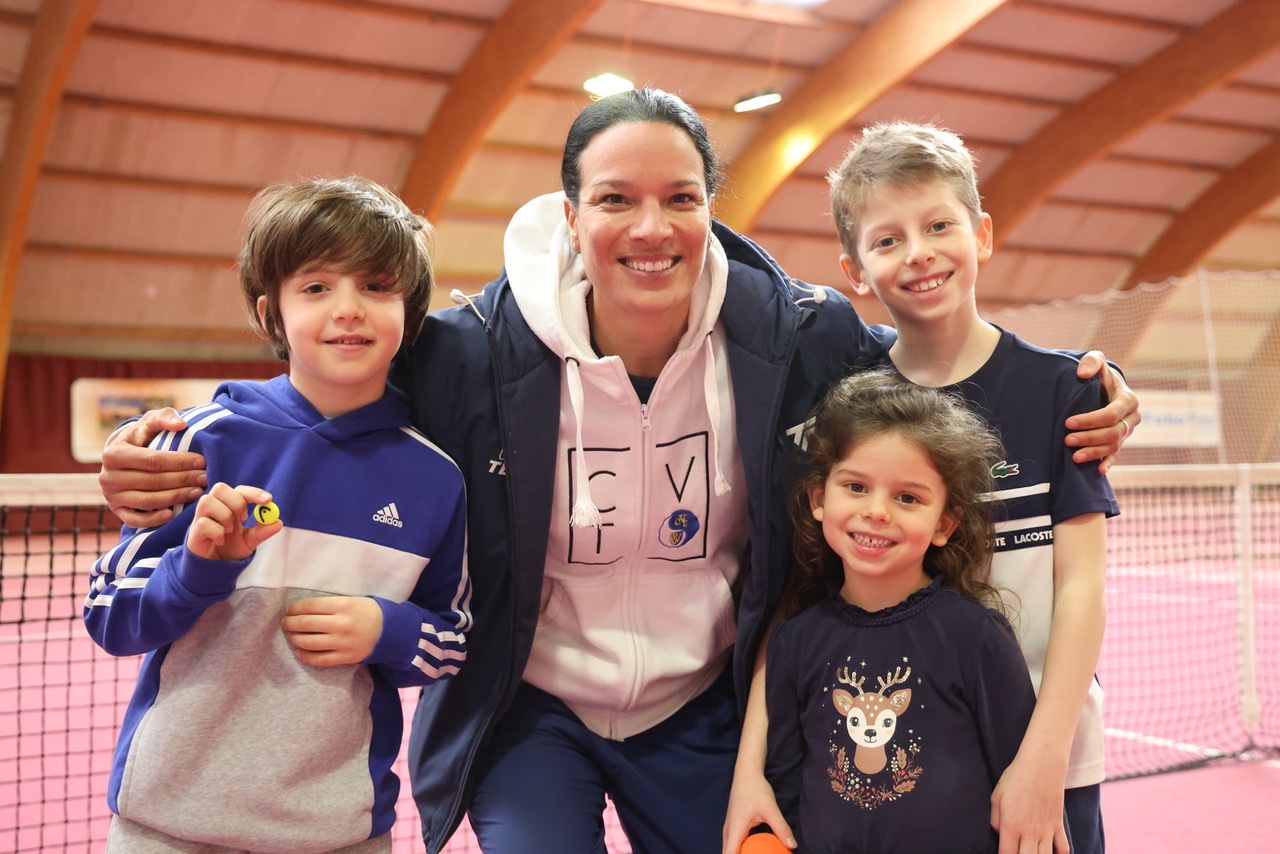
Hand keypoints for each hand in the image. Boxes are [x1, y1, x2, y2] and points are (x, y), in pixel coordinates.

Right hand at [100, 408, 207, 526]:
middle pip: (152, 481)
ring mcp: (111, 496)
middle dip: (182, 479)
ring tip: (197, 492)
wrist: (121, 456)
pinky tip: (173, 514)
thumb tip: (181, 424)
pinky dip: (154, 520)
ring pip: (146, 501)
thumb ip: (164, 417)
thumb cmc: (141, 437)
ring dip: (174, 498)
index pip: (152, 460)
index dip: (179, 462)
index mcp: (114, 453)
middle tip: (205, 478)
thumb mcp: (149, 422)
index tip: (202, 461)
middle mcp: (108, 477)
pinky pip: (135, 520)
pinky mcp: (117, 511)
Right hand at [186, 483, 280, 560]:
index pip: (239, 490)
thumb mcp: (250, 541)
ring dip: (224, 515)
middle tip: (243, 519)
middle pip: (220, 488)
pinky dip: (216, 532)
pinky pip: (203, 523)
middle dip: (236, 502)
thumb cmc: (230, 549)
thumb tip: (278, 522)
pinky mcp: (194, 531)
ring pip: (207, 501)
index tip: (268, 500)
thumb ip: (262, 532)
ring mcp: (201, 518)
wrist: (214, 569)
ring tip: (229, 531)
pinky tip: (220, 541)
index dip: (253, 492)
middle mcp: (214, 508)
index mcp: (229, 506)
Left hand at [282, 596, 383, 665]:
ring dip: (295, 638)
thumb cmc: (368, 612)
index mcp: (343, 606)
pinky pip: (319, 659)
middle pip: (306, 624)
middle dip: (290, 623)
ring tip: (292, 636)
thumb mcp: (352, 600)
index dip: (295, 608)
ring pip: (309, 642)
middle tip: (285, 623)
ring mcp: (343, 643)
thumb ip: (329, 605)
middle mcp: (341, 624)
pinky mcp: (346, 657)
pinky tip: (299, 651)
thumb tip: (302, 611)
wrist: (391, 631)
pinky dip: (306, 656)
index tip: (289, 610)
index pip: (310, 606)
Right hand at [723, 770, 794, 853]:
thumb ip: (781, 828)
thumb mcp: (770, 809)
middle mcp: (729, 831)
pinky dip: (739, 851)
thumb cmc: (756, 789)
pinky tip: (753, 852)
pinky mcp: (732, 826)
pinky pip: (733, 844)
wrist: (746, 773)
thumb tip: (793, 846)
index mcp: (735, 830)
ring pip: (729, 850)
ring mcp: (729, 829)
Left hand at [991, 756, 1068, 853]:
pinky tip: (1053, 853)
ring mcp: (1046, 831)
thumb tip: (1000, 835)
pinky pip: (1064, 849)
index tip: (1003, 852)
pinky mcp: (1059, 826)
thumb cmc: (1016, 778)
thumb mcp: (996, 798)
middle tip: (1018, 852)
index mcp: (1011, 826)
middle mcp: (1029, 833)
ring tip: (1032, 851)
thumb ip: (995, 821)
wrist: (1042, 765)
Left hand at [1065, 350, 1139, 473]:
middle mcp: (1131, 418)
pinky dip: (1107, 462)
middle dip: (1089, 438)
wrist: (1103, 386)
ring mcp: (1126, 431)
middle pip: (1113, 433)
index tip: (1068, 422)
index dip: (1090, 420)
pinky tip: (1098, 470)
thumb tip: (1082, 374)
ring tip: (1074, 457)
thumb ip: (1091, 362)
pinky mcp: (1119, 441)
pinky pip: (1115, 454)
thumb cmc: (1098, 373)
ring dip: (1094, 452)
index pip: (1111, 414)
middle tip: (1067, 440)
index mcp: (1128, 399)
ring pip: (1113, 445)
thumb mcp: (1095, 361)